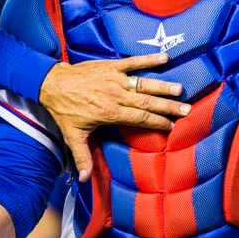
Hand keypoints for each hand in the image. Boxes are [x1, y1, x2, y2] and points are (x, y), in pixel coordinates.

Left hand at [39, 53, 188, 181]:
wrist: (52, 83)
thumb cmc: (64, 110)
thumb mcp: (72, 136)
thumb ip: (82, 157)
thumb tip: (85, 179)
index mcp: (110, 113)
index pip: (140, 119)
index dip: (157, 123)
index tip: (173, 126)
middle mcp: (116, 96)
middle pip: (147, 102)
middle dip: (168, 107)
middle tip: (186, 110)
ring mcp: (114, 79)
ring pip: (143, 83)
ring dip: (162, 86)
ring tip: (180, 89)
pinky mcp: (111, 66)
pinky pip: (132, 62)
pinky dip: (148, 59)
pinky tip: (164, 58)